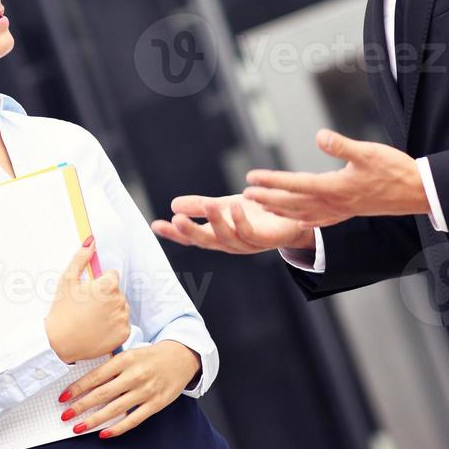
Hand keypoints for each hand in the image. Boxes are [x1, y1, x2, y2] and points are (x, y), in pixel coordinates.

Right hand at [44, 237, 130, 363]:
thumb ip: (81, 257)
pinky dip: (113, 326)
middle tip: (87, 307)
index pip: (112, 275)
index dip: (99, 282)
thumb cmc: (62, 310)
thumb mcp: (67, 280)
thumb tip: (91, 240)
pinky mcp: (124, 334)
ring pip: (120, 308)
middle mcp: (120, 300)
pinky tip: (98, 329)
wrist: (59, 343)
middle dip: (105, 296)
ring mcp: (123, 318)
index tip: (87, 292)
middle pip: (117, 292)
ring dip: (110, 310)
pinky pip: (122, 324)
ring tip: (91, 319)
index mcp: (108, 285)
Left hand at [57, 340, 199, 438]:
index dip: (77, 388)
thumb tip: (84, 383)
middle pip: (102, 394)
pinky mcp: (156, 404)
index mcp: (125, 359)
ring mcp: (146, 391)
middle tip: (65, 415)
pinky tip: (103, 434)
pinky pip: (133, 420)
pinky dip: (117, 428)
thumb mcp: (129, 353)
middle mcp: (134, 375)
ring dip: (94, 420)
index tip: (63, 397)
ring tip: (78, 427)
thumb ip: (110, 367)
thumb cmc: (149, 356)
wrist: (180, 357)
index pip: (95, 376)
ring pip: (115, 409)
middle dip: (81, 406)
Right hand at [151, 194, 311, 253]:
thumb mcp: (225, 206)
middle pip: (206, 242)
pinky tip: (234, 207)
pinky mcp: (265, 240)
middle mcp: (230, 244)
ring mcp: (247, 244)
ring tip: (207, 205)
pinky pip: (250, 234)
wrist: (292, 219)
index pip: (191, 237)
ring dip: (216, 222)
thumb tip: (172, 205)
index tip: (156, 225)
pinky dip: (240, 221)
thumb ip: (201, 206)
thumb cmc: (256, 214)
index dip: (174, 234)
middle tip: (175, 220)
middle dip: (190, 233)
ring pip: (227, 238)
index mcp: (218, 236)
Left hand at [243, 129, 428, 227]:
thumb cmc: (394, 170)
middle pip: (291, 203)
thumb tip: (320, 136)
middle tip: (244, 194)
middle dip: (266, 199)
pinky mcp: (347, 213)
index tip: (251, 178)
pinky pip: (317, 220)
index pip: (294, 184)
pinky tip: (296, 220)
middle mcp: (333, 203)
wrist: (418, 193)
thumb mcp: (369, 152)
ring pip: (301, 214)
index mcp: (335, 188)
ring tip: (260, 205)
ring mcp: (340, 211)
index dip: (271, 181)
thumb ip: (342, 146)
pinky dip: (300, 220)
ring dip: (278, 210)